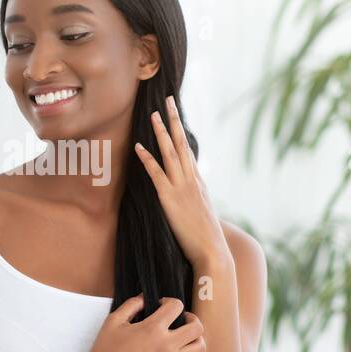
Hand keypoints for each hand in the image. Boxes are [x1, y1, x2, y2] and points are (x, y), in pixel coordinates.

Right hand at [81, 294, 203, 351]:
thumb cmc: (105, 351)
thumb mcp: (113, 321)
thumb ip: (131, 304)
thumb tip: (144, 298)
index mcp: (152, 328)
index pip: (176, 306)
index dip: (170, 301)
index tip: (162, 305)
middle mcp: (166, 345)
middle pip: (196, 327)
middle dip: (191, 318)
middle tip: (182, 319)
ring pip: (200, 347)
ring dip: (196, 337)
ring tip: (186, 336)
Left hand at [134, 95, 228, 265]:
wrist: (212, 250)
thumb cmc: (206, 236)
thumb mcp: (203, 212)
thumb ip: (194, 200)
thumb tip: (188, 197)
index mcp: (198, 181)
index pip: (188, 150)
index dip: (180, 131)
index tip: (175, 114)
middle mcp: (192, 179)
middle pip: (182, 143)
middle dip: (174, 120)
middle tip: (168, 100)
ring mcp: (181, 187)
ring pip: (170, 152)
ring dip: (161, 132)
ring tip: (153, 114)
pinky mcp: (169, 198)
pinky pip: (156, 173)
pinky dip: (147, 158)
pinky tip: (138, 146)